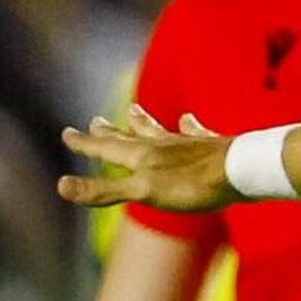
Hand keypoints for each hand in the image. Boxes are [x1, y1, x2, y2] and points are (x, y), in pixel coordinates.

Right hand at [57, 105, 232, 214]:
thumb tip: (60, 186)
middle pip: (129, 137)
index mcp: (141, 157)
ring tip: (132, 109)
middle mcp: (160, 145)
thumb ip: (103, 190)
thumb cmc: (191, 185)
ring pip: (158, 130)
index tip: (67, 133)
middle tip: (94, 121)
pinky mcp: (212, 147)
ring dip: (143, 122)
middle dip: (109, 132)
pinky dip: (189, 126)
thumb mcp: (142, 191)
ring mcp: (186, 145)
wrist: (240, 171)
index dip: (85, 143)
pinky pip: (195, 132)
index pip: (106, 148)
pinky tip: (188, 120)